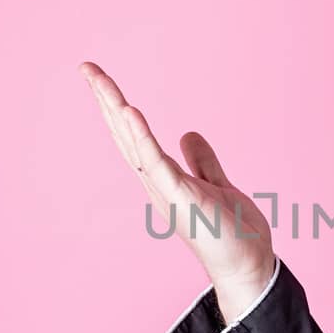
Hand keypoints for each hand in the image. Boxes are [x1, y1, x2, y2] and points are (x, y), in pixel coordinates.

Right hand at [78, 62, 275, 312]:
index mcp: (164, 177)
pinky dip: (141, 137)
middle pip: (125, 134)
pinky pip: (156, 162)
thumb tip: (187, 134)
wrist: (248, 265)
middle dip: (105, 100)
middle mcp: (157, 183)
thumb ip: (202, 160)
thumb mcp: (215, 185)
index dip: (117, 107)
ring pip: (134, 143)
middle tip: (85, 67)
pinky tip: (129, 111)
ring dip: (115, 110)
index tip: (100, 79)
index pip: (134, 135)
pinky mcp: (181, 198)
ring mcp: (167, 190)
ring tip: (98, 80)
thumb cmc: (232, 231)